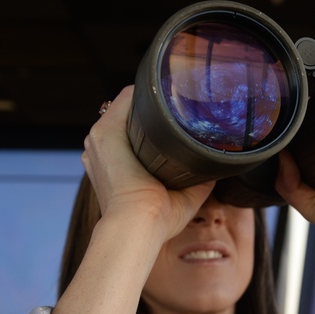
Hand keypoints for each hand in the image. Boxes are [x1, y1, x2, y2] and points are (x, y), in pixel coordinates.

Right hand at [82, 85, 214, 241]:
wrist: (137, 223)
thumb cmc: (156, 221)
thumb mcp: (181, 198)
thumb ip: (196, 182)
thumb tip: (215, 172)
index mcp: (113, 166)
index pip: (129, 133)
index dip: (152, 125)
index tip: (174, 122)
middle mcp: (102, 151)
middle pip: (126, 116)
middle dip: (151, 112)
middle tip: (180, 109)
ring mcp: (100, 140)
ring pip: (126, 105)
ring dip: (150, 101)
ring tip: (176, 97)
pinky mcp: (105, 133)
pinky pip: (126, 99)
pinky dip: (145, 92)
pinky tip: (165, 90)